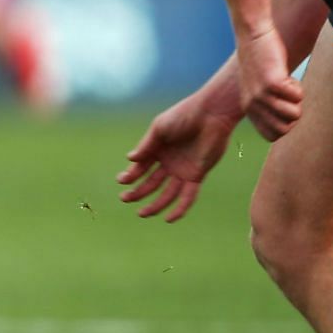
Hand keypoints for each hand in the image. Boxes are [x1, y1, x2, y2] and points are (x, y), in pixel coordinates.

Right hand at [118, 92, 237, 221]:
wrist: (211, 114)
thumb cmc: (184, 115)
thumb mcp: (160, 128)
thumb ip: (146, 145)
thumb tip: (130, 160)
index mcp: (156, 150)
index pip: (140, 168)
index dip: (130, 175)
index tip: (121, 181)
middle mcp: (168, 162)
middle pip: (151, 183)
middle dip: (137, 192)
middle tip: (125, 199)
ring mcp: (183, 170)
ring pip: (167, 193)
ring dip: (155, 204)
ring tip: (142, 214)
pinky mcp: (197, 175)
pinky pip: (188, 196)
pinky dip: (179, 208)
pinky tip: (169, 219)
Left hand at [235, 25, 300, 140]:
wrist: (252, 36)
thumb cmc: (259, 61)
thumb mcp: (256, 88)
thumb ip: (265, 105)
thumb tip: (284, 121)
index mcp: (248, 108)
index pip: (271, 135)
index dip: (284, 124)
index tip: (282, 106)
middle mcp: (252, 104)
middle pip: (285, 129)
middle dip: (294, 113)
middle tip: (287, 95)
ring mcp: (261, 94)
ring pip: (294, 115)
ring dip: (297, 99)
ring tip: (286, 83)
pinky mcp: (272, 83)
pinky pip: (298, 96)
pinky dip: (298, 86)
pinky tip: (286, 75)